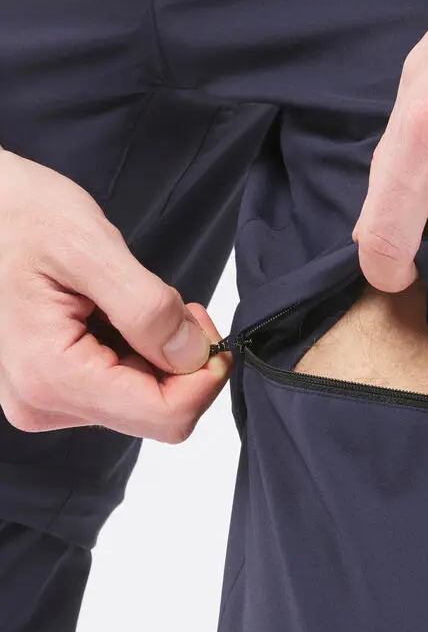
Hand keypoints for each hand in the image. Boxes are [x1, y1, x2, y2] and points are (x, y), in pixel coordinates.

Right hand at [0, 150, 231, 442]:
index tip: (200, 324)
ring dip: (161, 354)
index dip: (204, 376)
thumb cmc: (18, 216)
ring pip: (146, 401)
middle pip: (159, 413)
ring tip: (132, 301)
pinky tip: (119, 315)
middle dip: (184, 362)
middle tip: (177, 307)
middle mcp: (45, 402)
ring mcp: (48, 399)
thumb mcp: (89, 248)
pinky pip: (125, 387)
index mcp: (51, 377)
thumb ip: (148, 309)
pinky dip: (142, 353)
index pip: (165, 416)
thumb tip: (195, 356)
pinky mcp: (55, 388)